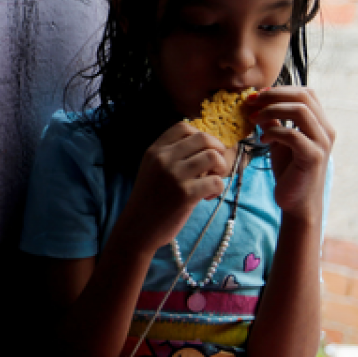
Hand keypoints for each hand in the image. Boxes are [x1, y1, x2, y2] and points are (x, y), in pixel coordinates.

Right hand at [123, 122, 231, 250]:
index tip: (204, 150)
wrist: (137, 229)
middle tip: (216, 166)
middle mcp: (164, 159)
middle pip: (203, 138)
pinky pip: (216, 181)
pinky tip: (207, 197)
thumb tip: (206, 146)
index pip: (184, 127)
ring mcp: (174, 176)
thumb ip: (170, 155)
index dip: (200, 135)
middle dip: (217, 150)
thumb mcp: (151, 170)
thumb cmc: (148, 200)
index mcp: (154, 150)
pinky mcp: (186, 194)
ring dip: (220, 168)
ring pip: (213, 156)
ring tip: (212, 181)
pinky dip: (218, 188)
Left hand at [241, 86, 335, 217]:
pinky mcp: (313, 157)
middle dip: (273, 95)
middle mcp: (325, 130)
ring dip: (272, 110)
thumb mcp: (279, 141)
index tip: (257, 96)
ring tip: (253, 119)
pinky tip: (262, 140)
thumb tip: (257, 103)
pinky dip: (273, 132)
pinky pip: (293, 135)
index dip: (280, 90)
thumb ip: (273, 122)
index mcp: (320, 123)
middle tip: (250, 102)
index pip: (306, 93)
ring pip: (300, 111)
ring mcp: (322, 143)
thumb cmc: (289, 171)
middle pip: (303, 97)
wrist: (296, 202)